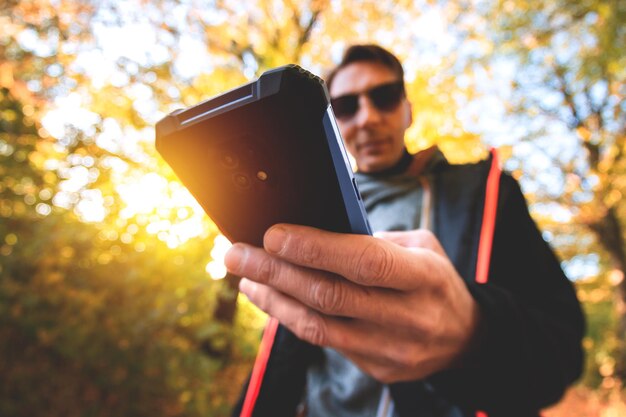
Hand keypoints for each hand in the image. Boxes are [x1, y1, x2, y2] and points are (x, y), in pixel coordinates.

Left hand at [224, 225, 480, 382]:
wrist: (465, 338)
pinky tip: (270, 298)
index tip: (272, 234)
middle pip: (329, 295)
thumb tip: (313, 235)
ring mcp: (392, 350)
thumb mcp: (421, 247)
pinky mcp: (377, 369)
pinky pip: (324, 341)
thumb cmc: (434, 280)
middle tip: (235, 253)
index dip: (315, 248)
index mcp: (425, 276)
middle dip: (276, 272)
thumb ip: (374, 243)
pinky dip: (290, 317)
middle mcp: (409, 317)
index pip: (363, 262)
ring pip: (318, 325)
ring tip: (244, 276)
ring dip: (274, 298)